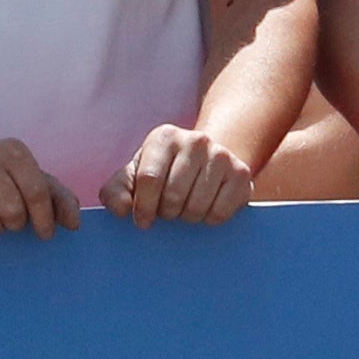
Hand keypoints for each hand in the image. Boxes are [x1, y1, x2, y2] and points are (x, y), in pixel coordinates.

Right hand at [0, 139, 80, 241]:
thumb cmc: (2, 182)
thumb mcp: (33, 183)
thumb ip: (59, 199)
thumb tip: (74, 224)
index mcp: (12, 152)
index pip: (38, 192)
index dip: (45, 220)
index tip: (44, 233)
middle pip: (13, 212)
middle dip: (14, 224)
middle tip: (8, 219)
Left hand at [103, 124, 254, 227]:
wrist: (208, 160)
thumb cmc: (165, 172)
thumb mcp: (136, 176)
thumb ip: (117, 191)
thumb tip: (120, 209)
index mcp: (165, 137)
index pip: (149, 179)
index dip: (143, 207)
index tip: (143, 221)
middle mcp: (195, 140)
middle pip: (174, 197)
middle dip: (168, 213)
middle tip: (169, 209)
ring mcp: (221, 156)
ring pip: (197, 208)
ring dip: (188, 217)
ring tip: (187, 206)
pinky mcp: (241, 174)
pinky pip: (219, 213)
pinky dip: (209, 219)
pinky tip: (206, 206)